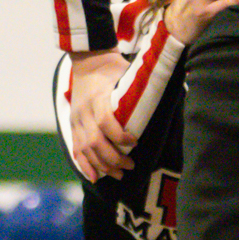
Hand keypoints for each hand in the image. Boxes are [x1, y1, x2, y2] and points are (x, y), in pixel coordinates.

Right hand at [67, 49, 135, 181]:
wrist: (89, 61)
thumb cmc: (113, 69)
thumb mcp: (126, 75)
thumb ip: (139, 90)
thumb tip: (165, 101)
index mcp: (98, 97)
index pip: (105, 122)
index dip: (120, 136)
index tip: (136, 142)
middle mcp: (84, 111)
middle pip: (95, 141)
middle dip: (113, 158)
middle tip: (130, 166)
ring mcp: (76, 119)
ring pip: (85, 149)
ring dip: (102, 165)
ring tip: (119, 174)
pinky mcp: (73, 125)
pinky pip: (76, 149)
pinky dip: (84, 165)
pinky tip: (95, 177)